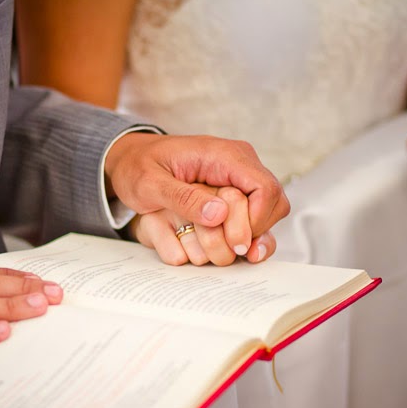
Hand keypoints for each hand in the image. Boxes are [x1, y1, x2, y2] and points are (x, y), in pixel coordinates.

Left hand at [106, 132, 289, 236]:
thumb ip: (182, 197)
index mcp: (224, 155)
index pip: (264, 188)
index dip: (257, 220)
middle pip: (275, 200)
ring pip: (271, 209)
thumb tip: (218, 214)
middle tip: (237, 250)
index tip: (237, 243)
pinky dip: (250, 232)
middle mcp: (239, 163)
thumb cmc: (137, 166)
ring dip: (257, 234)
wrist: (131, 159)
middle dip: (260, 229)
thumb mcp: (149, 183)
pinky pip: (256, 213)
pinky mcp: (234, 191)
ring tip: (237, 252)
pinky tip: (235, 247)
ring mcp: (238, 178)